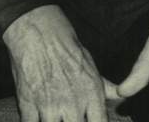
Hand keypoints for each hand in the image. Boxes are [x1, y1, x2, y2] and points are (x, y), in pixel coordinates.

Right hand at [3, 4, 118, 121]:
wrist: (40, 35)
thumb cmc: (68, 48)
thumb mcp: (91, 66)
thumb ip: (105, 87)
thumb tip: (120, 96)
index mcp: (91, 94)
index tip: (91, 120)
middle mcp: (73, 104)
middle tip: (70, 116)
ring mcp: (49, 108)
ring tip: (55, 115)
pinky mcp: (28, 108)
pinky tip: (38, 116)